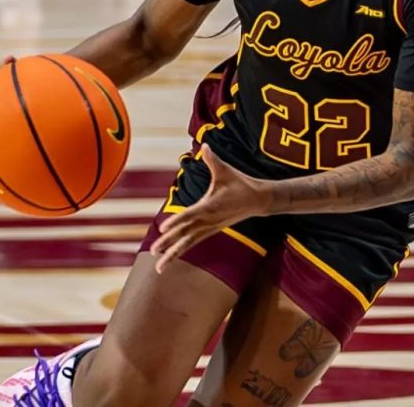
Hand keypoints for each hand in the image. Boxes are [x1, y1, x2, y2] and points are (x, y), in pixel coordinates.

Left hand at [151, 144, 268, 273]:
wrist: (260, 200)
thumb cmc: (242, 183)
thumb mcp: (226, 170)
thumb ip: (212, 159)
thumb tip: (205, 145)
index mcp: (210, 206)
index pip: (190, 215)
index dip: (176, 221)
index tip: (163, 228)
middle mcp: (209, 220)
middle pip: (186, 233)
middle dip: (169, 243)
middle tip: (154, 251)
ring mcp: (211, 227)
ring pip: (189, 243)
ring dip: (173, 254)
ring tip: (159, 267)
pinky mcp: (212, 230)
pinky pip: (194, 241)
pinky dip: (182, 250)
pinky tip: (170, 257)